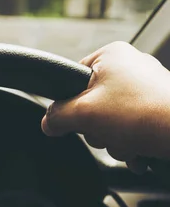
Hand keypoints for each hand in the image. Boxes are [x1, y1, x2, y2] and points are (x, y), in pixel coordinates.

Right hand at [41, 41, 169, 172]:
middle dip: (98, 127)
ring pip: (113, 118)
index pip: (72, 79)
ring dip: (115, 138)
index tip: (79, 118)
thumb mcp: (85, 114)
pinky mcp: (161, 106)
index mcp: (111, 55)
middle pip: (92, 102)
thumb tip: (48, 122)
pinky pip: (134, 125)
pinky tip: (138, 151)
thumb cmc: (144, 115)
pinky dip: (133, 142)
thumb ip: (58, 116)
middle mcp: (131, 65)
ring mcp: (149, 86)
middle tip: (107, 132)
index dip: (71, 103)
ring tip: (128, 143)